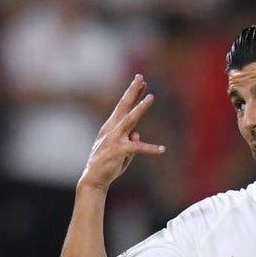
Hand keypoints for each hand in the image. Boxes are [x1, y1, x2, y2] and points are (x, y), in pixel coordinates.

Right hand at [78, 74, 165, 191]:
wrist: (94, 179)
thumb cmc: (107, 164)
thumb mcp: (120, 150)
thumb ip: (129, 140)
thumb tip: (137, 134)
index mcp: (110, 128)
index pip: (123, 107)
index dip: (132, 94)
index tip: (141, 82)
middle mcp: (111, 130)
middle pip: (123, 106)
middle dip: (132, 91)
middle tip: (140, 77)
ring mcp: (114, 139)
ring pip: (129, 120)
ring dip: (140, 108)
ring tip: (151, 97)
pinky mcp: (118, 151)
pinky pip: (137, 148)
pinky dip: (150, 149)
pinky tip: (161, 150)